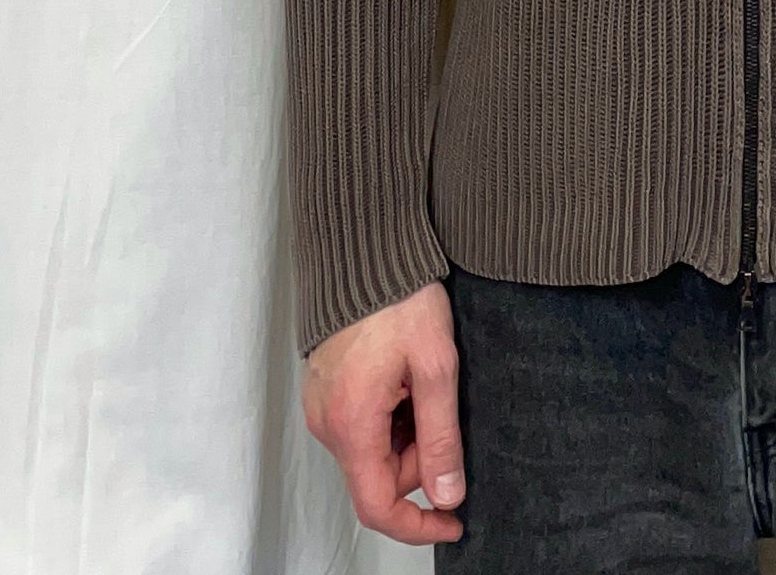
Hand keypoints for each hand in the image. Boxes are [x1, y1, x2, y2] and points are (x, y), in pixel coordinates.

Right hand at [299, 280, 466, 546]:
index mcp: (351, 423)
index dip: (418, 524)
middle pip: (378, 476)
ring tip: (422, 381)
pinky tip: (404, 378)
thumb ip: (440, 437)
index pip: (377, 506)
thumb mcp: (436, 367)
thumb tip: (447, 494)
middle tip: (444, 408)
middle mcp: (326, 423)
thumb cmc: (400, 298)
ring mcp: (321, 406)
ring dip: (406, 434)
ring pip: (371, 452)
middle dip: (419, 460)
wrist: (366, 250)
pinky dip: (389, 417)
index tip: (453, 519)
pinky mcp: (324, 391)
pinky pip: (360, 427)